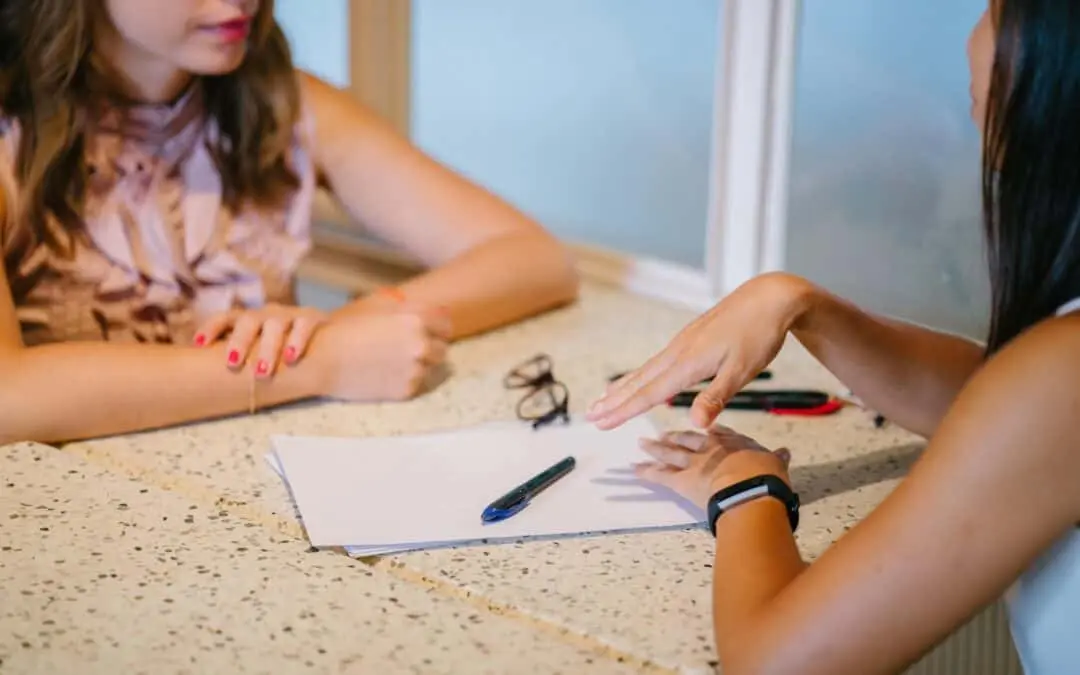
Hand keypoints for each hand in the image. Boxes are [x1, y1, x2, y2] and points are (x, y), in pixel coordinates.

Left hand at [194, 304, 327, 377]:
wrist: (325, 336)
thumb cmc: (281, 349)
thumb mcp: (259, 348)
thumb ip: (240, 358)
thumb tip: (205, 381)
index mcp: (248, 320)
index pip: (225, 318)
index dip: (211, 328)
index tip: (198, 345)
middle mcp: (266, 314)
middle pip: (248, 321)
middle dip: (239, 341)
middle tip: (232, 363)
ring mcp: (289, 315)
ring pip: (275, 324)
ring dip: (268, 348)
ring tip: (263, 372)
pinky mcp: (311, 318)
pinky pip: (303, 325)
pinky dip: (297, 341)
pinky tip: (291, 358)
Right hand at [307, 307, 452, 400]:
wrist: (322, 360)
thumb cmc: (346, 330)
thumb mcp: (380, 309)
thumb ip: (412, 310)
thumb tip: (443, 313)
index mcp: (416, 319)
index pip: (446, 325)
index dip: (437, 329)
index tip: (429, 333)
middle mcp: (421, 344)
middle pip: (442, 349)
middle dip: (429, 349)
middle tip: (406, 351)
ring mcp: (415, 369)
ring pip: (430, 368)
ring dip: (418, 366)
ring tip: (391, 363)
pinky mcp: (407, 390)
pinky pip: (416, 384)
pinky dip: (405, 381)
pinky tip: (384, 375)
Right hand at [587, 272, 814, 429]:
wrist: (770, 297)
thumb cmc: (759, 335)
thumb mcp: (742, 370)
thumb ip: (715, 398)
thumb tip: (694, 424)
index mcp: (689, 363)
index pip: (649, 393)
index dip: (624, 410)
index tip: (601, 422)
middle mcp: (678, 351)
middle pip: (640, 381)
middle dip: (614, 400)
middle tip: (589, 415)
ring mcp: (682, 343)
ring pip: (646, 369)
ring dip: (623, 387)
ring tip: (603, 398)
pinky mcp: (690, 338)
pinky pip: (657, 361)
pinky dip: (641, 374)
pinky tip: (640, 378)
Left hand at [636, 425, 791, 509]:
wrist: (750, 490)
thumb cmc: (766, 478)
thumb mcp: (776, 464)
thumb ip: (777, 458)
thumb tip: (785, 453)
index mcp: (734, 443)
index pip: (719, 433)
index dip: (710, 432)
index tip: (704, 429)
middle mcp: (710, 448)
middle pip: (689, 439)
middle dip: (676, 437)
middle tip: (664, 435)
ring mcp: (693, 463)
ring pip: (670, 453)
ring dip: (655, 449)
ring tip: (643, 444)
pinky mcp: (681, 481)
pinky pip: (659, 475)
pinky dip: (646, 472)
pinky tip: (634, 469)